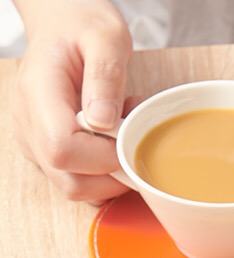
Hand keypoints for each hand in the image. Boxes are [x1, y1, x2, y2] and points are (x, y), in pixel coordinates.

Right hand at [12, 0, 134, 202]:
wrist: (61, 20)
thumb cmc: (82, 23)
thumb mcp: (106, 36)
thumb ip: (105, 76)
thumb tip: (103, 122)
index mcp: (38, 95)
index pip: (63, 150)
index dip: (103, 158)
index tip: (126, 135)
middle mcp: (29, 124)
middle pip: (70, 181)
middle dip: (113, 174)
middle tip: (131, 136)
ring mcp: (35, 140)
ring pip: (75, 187)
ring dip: (110, 174)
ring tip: (121, 132)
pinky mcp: (46, 149)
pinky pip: (77, 178)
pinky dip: (102, 170)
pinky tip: (111, 138)